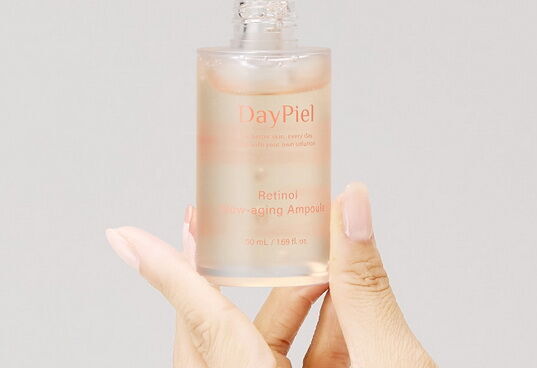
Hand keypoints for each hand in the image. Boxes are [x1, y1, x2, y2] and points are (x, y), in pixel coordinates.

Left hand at [106, 183, 434, 367]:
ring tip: (322, 253)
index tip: (126, 239)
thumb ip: (366, 285)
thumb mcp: (391, 367)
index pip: (205, 329)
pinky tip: (344, 295)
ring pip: (264, 345)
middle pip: (221, 335)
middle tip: (219, 224)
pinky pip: (299, 363)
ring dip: (297, 295)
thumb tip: (353, 204)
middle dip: (227, 275)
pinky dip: (321, 327)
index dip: (166, 276)